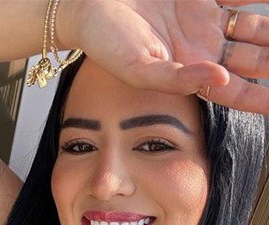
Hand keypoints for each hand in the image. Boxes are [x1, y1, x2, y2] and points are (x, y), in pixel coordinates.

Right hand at [71, 0, 268, 113]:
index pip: (236, 91)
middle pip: (252, 59)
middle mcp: (202, 49)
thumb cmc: (108, 43)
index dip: (262, 98)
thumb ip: (179, 79)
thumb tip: (220, 80)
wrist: (90, 6)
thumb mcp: (141, 69)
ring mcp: (204, 19)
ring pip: (252, 27)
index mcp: (190, 74)